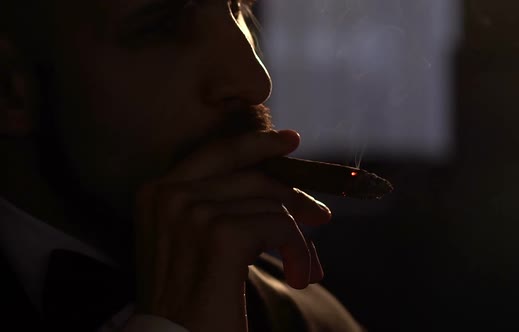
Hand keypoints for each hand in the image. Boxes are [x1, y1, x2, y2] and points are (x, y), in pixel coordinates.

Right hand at [131, 130, 331, 331]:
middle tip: (320, 216)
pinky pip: (281, 226)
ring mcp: (193, 212)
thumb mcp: (189, 240)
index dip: (257, 144)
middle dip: (292, 196)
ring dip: (296, 239)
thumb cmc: (187, 300)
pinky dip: (299, 253)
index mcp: (156, 192)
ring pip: (271, 205)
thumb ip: (217, 203)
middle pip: (252, 177)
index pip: (216, 154)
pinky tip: (299, 277)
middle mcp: (169, 195)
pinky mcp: (222, 235)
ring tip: (305, 268)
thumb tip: (275, 187)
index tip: (290, 141)